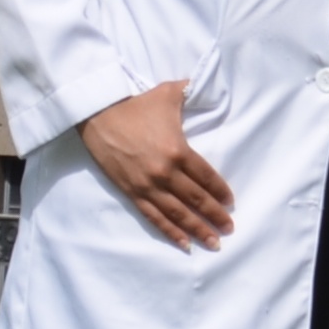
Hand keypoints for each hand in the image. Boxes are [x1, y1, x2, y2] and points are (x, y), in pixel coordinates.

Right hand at [83, 83, 233, 249]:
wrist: (98, 114)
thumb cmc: (136, 104)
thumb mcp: (168, 93)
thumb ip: (191, 90)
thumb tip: (207, 84)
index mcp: (178, 151)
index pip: (206, 177)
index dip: (220, 191)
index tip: (231, 202)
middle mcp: (165, 173)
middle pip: (196, 200)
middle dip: (215, 216)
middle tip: (229, 228)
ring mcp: (148, 186)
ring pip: (178, 214)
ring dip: (197, 230)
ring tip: (213, 242)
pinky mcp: (132, 193)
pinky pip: (154, 217)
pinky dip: (170, 232)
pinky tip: (183, 244)